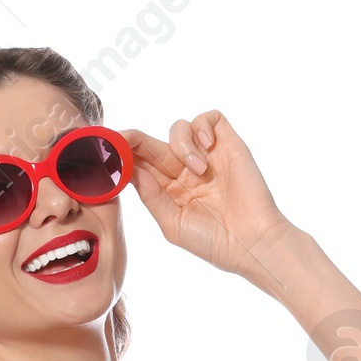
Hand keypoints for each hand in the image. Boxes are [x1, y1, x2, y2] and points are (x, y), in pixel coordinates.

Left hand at [126, 111, 290, 277]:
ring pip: (178, 128)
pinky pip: (207, 118)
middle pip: (152, 143)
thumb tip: (128, 169)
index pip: (140, 164)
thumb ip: (151, 196)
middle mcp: (183, 169)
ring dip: (181, 143)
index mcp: (168, 190)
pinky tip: (208, 149)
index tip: (108, 153)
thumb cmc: (214, 242)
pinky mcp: (227, 143)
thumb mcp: (172, 223)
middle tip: (124, 140)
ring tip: (198, 170)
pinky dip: (202, 128)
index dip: (123, 156)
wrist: (252, 242)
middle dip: (135, 140)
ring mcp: (205, 155)